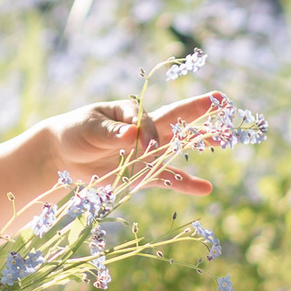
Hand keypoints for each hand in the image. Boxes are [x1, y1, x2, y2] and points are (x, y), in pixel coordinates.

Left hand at [38, 91, 222, 195]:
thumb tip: (133, 134)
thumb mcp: (88, 128)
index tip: (140, 145)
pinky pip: (167, 178)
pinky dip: (185, 183)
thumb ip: (111, 133)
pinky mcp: (143, 172)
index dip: (147, 133)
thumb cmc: (75, 131)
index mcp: (130, 113)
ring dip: (200, 142)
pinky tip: (205, 188)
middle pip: (175, 119)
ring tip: (225, 138)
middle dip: (197, 111)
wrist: (64, 155)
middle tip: (222, 102)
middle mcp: (144, 129)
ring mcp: (147, 151)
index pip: (148, 121)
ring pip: (178, 146)